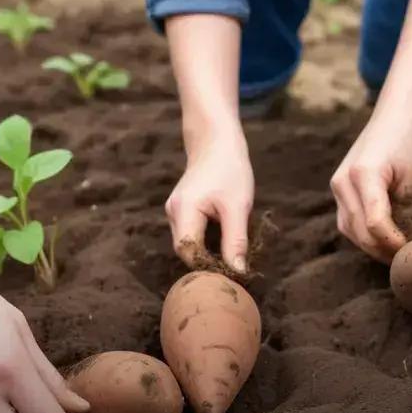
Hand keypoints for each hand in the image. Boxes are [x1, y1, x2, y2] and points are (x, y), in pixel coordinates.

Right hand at [165, 130, 253, 273]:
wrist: (217, 141)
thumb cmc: (230, 169)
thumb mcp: (238, 206)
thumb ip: (236, 241)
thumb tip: (238, 271)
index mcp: (184, 210)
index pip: (188, 252)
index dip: (207, 266)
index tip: (230, 272)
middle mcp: (173, 212)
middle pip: (185, 250)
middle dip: (207, 261)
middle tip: (233, 267)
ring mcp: (174, 210)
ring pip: (188, 243)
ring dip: (207, 251)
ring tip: (230, 253)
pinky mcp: (180, 209)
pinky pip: (190, 233)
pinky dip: (205, 240)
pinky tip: (222, 239)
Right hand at [330, 115, 411, 261]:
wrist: (395, 115)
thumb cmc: (408, 141)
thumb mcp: (411, 176)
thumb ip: (403, 208)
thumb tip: (402, 241)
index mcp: (363, 174)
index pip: (375, 222)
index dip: (393, 242)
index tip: (410, 251)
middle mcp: (343, 181)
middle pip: (359, 230)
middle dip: (381, 248)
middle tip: (403, 259)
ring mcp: (338, 185)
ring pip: (349, 230)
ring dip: (371, 245)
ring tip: (393, 253)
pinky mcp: (339, 188)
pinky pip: (347, 220)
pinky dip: (363, 233)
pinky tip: (382, 239)